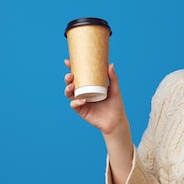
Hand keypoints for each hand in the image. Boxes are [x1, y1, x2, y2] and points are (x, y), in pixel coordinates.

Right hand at [64, 59, 133, 183]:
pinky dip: (77, 102)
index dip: (71, 68)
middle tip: (70, 75)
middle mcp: (83, 93)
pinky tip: (82, 100)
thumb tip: (110, 64)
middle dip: (67, 78)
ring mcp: (81, 101)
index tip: (68, 61)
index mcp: (89, 86)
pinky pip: (74, 105)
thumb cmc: (115, 105)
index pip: (78, 75)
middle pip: (71, 84)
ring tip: (72, 86)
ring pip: (69, 94)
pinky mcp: (81, 110)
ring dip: (68, 89)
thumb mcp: (115, 89)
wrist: (116, 121)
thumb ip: (113, 78)